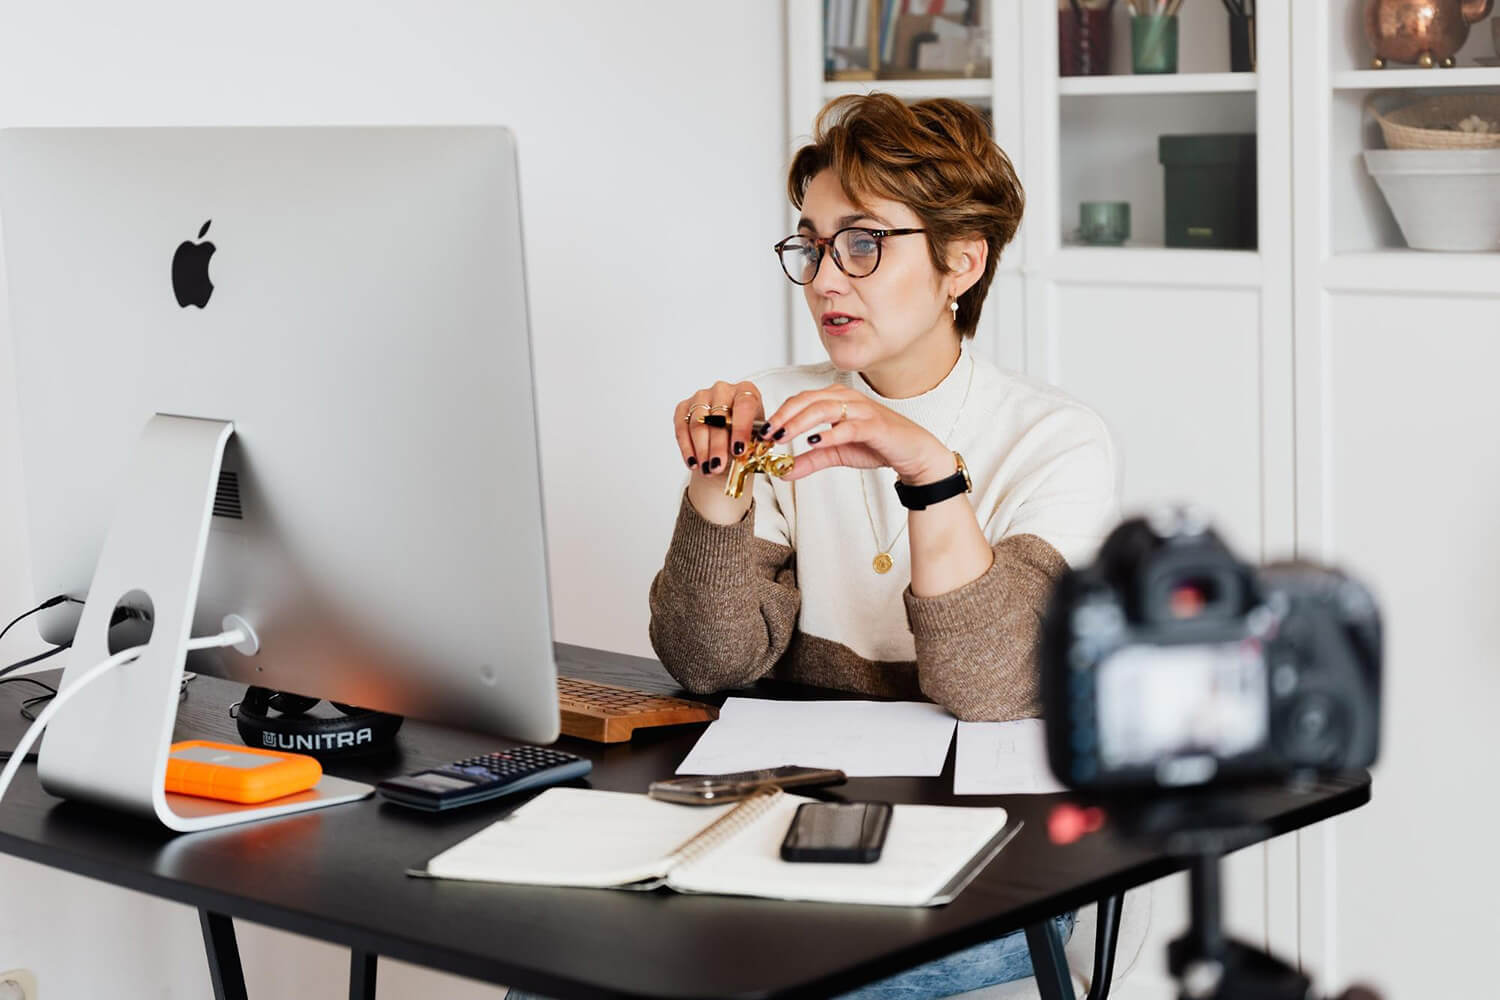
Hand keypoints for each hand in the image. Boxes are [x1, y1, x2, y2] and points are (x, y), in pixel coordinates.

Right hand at [673, 380, 763, 481]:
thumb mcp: (755, 437)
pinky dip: (687, 448)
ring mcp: (702, 396)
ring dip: (702, 449)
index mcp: (746, 391)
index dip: (741, 428)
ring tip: (707, 469)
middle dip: (717, 446)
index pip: (744, 405)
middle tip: (718, 466)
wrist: (728, 434)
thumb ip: (753, 443)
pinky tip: (693, 463)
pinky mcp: (684, 406)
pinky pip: (682, 427)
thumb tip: (747, 454)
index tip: (739, 450)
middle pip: (718, 417)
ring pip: (698, 423)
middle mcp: (723, 389)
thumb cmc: (744, 433)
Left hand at [760, 385, 952, 484]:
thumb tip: (783, 472)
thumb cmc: (877, 445)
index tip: (763, 432)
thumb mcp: (837, 453)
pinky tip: (814, 442)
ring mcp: (861, 410)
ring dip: (799, 422)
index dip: (780, 413)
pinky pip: (848, 426)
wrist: (913, 453)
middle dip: (784, 416)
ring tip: (782, 437)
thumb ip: (810, 460)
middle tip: (766, 434)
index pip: (800, 399)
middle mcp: (847, 398)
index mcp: (836, 399)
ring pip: (824, 408)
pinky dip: (829, 433)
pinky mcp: (875, 425)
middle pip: (807, 400)